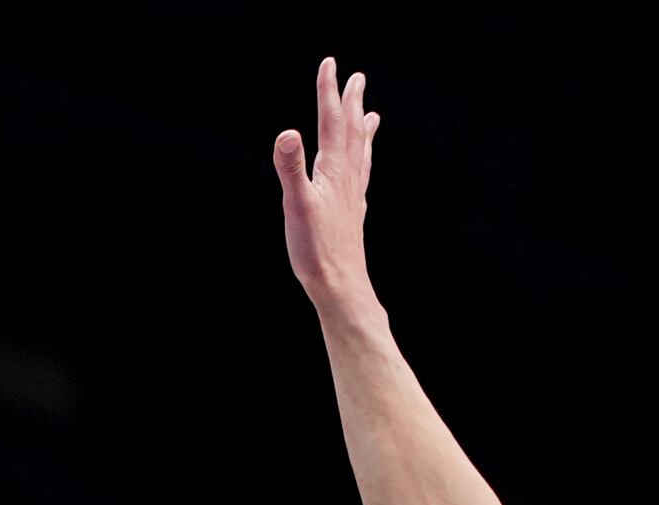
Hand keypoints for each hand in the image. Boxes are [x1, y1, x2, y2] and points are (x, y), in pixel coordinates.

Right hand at [274, 56, 379, 308]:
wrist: (340, 287)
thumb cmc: (316, 251)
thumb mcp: (296, 206)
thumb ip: (290, 168)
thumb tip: (288, 133)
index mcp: (333, 171)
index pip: (331, 121)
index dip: (329, 91)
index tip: (330, 64)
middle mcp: (348, 180)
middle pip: (352, 132)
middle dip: (352, 103)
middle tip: (357, 78)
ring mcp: (353, 197)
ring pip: (361, 154)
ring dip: (363, 131)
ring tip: (371, 115)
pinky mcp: (352, 215)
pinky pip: (361, 178)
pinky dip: (363, 163)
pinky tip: (362, 170)